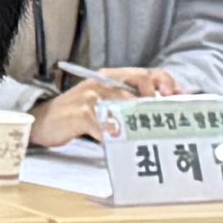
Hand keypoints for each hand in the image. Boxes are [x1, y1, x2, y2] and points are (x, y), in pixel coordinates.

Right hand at [30, 70, 167, 147]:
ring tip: (150, 137)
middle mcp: (103, 82)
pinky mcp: (81, 114)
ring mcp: (91, 96)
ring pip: (124, 106)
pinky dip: (115, 139)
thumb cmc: (80, 114)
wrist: (45, 120)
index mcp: (112, 76)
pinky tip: (122, 149)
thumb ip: (128, 102)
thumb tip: (162, 109)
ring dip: (139, 122)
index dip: (165, 83)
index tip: (178, 97)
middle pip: (139, 84)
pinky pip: (105, 127)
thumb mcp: (105, 102)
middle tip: (167, 119)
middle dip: (157, 101)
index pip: (146, 73)